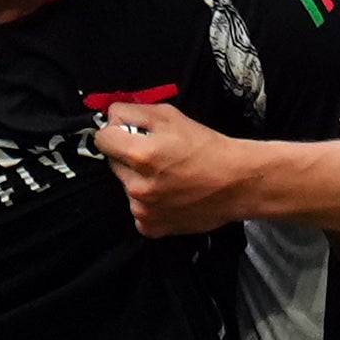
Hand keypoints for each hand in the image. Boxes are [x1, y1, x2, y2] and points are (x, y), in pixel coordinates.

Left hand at [96, 97, 254, 236]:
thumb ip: (133, 112)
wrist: (237, 183)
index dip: (115, 132)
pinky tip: (170, 194)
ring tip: (168, 176)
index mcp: (141, 155)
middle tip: (157, 155)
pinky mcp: (150, 227)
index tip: (129, 134)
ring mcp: (143, 210)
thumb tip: (110, 116)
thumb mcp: (171, 116)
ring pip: (126, 187)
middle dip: (129, 157)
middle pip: (114, 164)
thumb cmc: (207, 147)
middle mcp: (138, 186)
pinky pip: (138, 210)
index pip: (102, 139)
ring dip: (139, 180)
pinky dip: (149, 203)